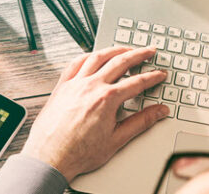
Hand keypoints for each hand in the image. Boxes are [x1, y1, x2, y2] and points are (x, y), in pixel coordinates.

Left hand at [22, 46, 167, 180]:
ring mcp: (75, 84)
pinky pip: (76, 63)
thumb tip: (158, 112)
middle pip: (120, 62)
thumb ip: (141, 122)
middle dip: (139, 54)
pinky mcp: (62, 86)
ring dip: (115, 50)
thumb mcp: (116, 140)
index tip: (159, 74)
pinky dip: (88, 55)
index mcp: (107, 99)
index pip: (137, 82)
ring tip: (126, 49)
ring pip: (98, 57)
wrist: (49, 158)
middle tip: (149, 51)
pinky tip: (94, 56)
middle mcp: (91, 86)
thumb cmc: (78, 153)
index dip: (152, 77)